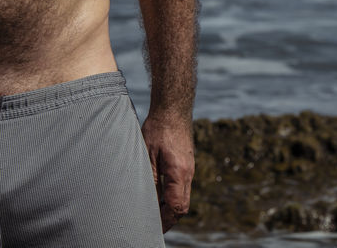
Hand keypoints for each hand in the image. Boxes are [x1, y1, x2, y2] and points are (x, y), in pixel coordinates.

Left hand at [141, 112, 194, 231]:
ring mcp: (189, 169)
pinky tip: (159, 197)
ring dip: (170, 209)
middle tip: (151, 226)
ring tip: (153, 215)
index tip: (151, 227)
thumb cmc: (158, 129)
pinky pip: (182, 188)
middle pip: (182, 207)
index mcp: (179, 173)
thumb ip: (150, 179)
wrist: (173, 109)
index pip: (175, 207)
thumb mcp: (148, 154)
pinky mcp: (187, 165)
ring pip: (183, 198)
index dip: (164, 221)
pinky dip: (172, 198)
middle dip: (168, 219)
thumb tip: (147, 201)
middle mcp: (188, 174)